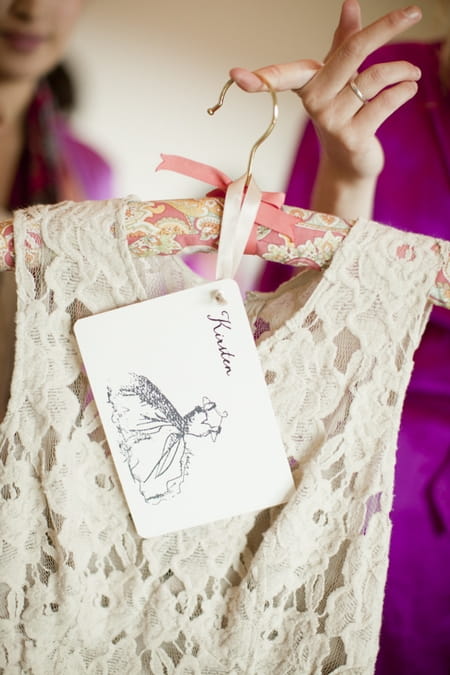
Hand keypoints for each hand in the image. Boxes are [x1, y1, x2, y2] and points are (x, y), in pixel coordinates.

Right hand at [230, 1, 422, 218]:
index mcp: (308, 85)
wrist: (350, 163)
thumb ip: (344, 41)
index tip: (235, 75)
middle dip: (384, 30)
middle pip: (351, 53)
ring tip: (412, 71)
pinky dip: (404, 90)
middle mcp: (316, 103)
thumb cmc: (342, 113)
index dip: (262, 76)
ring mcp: (334, 122)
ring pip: (376, 78)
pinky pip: (386, 102)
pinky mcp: (354, 137)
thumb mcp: (340, 76)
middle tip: (413, 13)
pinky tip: (409, 88)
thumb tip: (350, 4)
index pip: (286, 73)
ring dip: (402, 70)